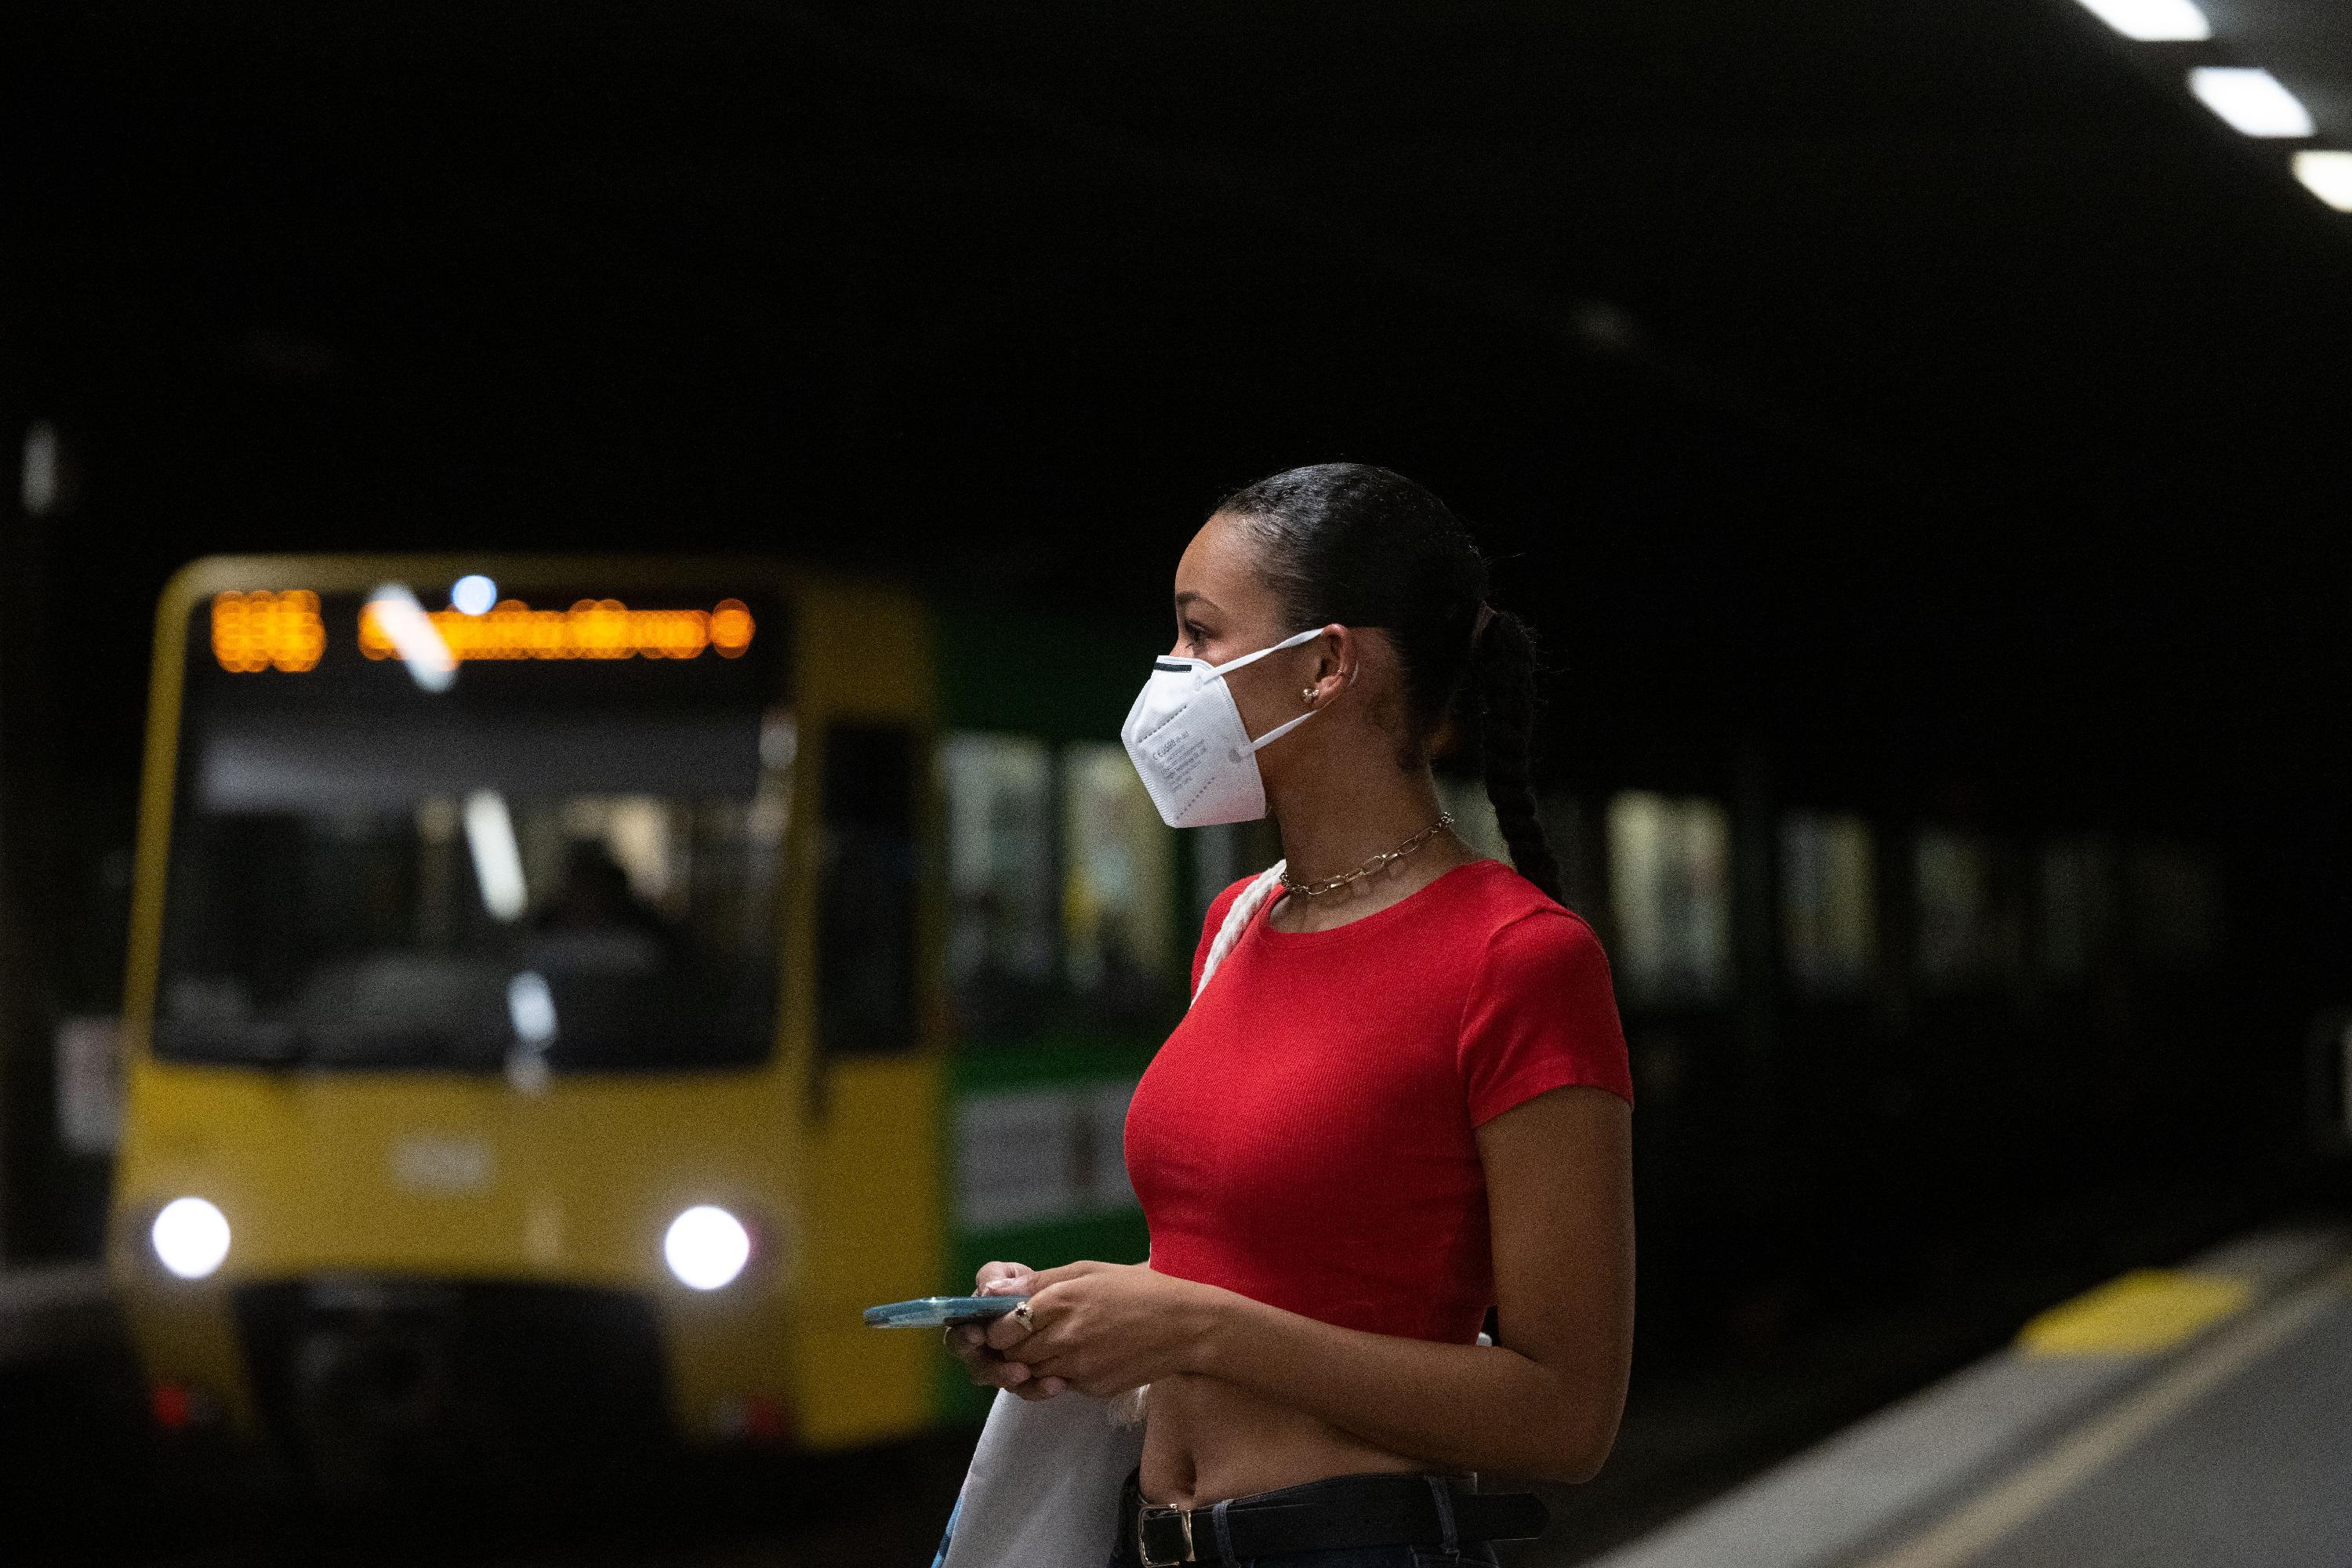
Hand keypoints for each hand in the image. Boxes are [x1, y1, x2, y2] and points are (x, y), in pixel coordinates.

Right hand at [942, 1261, 1067, 1400]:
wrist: (1060, 1305)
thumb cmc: (1026, 1286)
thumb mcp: (1012, 1274)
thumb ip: (996, 1277)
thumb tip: (987, 1291)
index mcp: (972, 1323)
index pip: (956, 1334)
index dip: (963, 1338)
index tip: (979, 1335)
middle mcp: (982, 1350)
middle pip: (976, 1367)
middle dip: (993, 1369)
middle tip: (1015, 1368)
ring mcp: (1002, 1367)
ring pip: (1001, 1382)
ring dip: (1014, 1380)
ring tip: (1030, 1374)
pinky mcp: (1025, 1381)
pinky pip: (1027, 1390)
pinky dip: (1039, 1388)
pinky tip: (1056, 1384)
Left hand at [980, 1260, 1211, 1399]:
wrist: (1187, 1327)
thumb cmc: (1140, 1290)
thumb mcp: (1089, 1272)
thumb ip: (1039, 1282)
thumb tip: (992, 1289)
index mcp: (1062, 1302)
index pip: (1002, 1329)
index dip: (996, 1329)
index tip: (1003, 1323)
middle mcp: (1066, 1338)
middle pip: (1013, 1355)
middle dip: (1011, 1348)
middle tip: (1025, 1335)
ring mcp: (1079, 1368)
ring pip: (1032, 1373)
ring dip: (1033, 1362)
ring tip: (1055, 1342)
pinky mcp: (1093, 1389)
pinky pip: (1061, 1383)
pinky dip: (1060, 1373)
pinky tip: (1083, 1354)